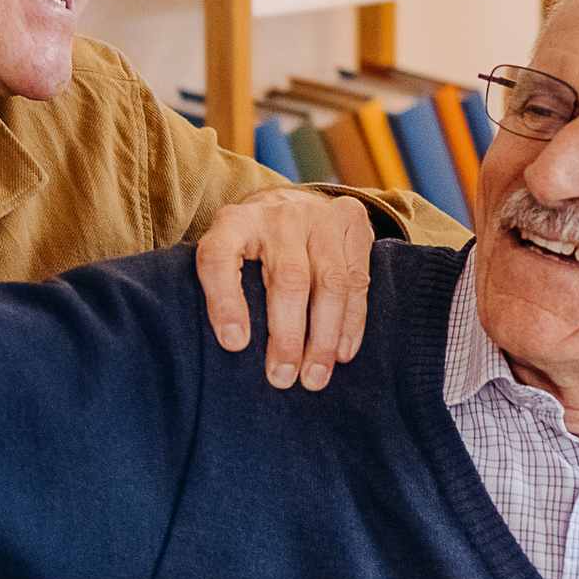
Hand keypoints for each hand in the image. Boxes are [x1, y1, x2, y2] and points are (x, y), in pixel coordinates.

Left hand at [194, 188, 376, 388]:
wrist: (295, 202)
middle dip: (287, 335)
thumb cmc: (253, 248)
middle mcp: (277, 215)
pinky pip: (357, 281)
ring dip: (324, 337)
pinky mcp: (352, 222)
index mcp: (233, 223)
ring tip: (314, 376)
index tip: (234, 345)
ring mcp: (319, 216)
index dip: (224, 302)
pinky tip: (342, 352)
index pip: (220, 258)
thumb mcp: (228, 257)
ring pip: (330, 282)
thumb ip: (224, 290)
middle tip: (282, 377)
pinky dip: (352, 323)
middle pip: (288, 278)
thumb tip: (235, 349)